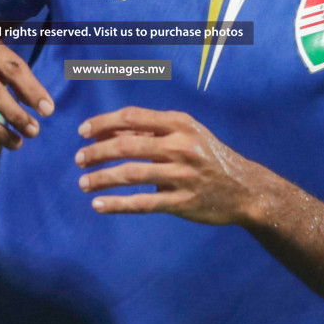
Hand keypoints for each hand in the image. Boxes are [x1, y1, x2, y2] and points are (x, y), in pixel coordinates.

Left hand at [74, 107, 267, 224]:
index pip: (133, 117)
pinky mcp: (182, 202)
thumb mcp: (186, 134)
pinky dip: (118, 205)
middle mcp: (181, 146)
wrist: (244, 188)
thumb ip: (150, 131)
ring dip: (102, 178)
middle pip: (127, 146)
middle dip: (97, 152)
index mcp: (180, 124)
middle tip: (78, 159)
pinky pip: (143, 203)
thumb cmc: (207, 156)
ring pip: (131, 175)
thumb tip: (104, 132)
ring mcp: (182, 175)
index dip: (103, 123)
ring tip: (83, 183)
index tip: (82, 131)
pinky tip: (99, 206)